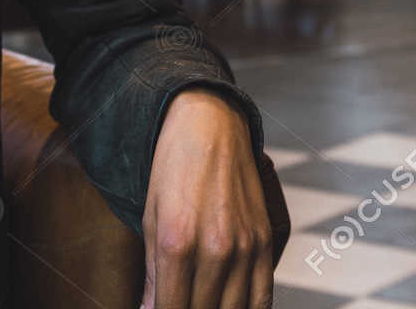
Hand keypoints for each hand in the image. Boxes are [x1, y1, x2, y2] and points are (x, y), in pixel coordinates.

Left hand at [141, 89, 272, 308]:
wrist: (210, 125)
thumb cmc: (173, 169)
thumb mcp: (150, 218)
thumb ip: (153, 274)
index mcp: (177, 243)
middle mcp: (214, 249)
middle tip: (179, 304)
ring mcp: (245, 247)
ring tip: (202, 303)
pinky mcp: (265, 242)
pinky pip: (263, 297)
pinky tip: (231, 306)